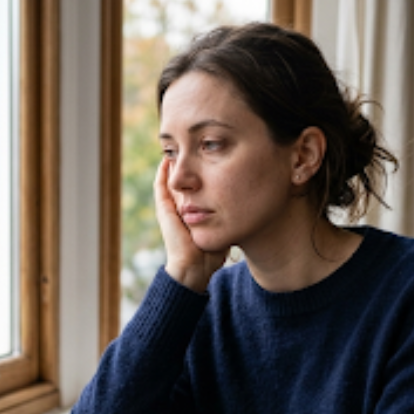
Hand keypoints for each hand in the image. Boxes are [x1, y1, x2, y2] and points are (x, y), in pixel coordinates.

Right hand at [155, 158, 228, 292]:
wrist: (195, 267)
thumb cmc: (213, 252)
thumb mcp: (225, 226)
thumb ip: (232, 214)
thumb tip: (252, 201)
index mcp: (193, 211)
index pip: (195, 184)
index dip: (200, 170)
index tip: (209, 156)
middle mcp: (180, 207)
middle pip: (183, 178)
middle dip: (187, 162)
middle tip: (194, 146)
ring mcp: (170, 207)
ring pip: (171, 178)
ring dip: (175, 162)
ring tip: (180, 146)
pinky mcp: (164, 208)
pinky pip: (161, 184)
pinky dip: (163, 171)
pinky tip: (168, 157)